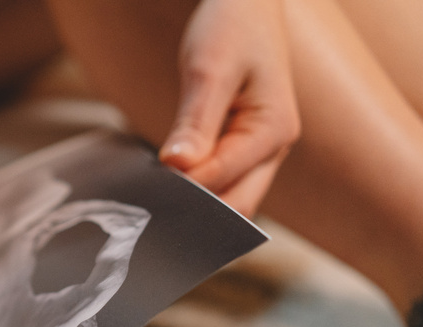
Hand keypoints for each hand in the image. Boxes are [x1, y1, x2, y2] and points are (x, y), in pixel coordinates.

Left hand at [158, 0, 300, 215]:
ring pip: (229, 200)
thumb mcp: (209, 70)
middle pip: (235, 206)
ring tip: (156, 194)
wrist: (246, 7)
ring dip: (195, 203)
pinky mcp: (240, 151)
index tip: (149, 187)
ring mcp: (259, 153)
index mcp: (273, 131)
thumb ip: (195, 122)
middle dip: (195, 210)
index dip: (184, 188)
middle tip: (150, 203)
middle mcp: (273, 149)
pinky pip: (219, 184)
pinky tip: (166, 183)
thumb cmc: (231, 30)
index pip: (223, 179)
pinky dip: (195, 189)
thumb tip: (178, 166)